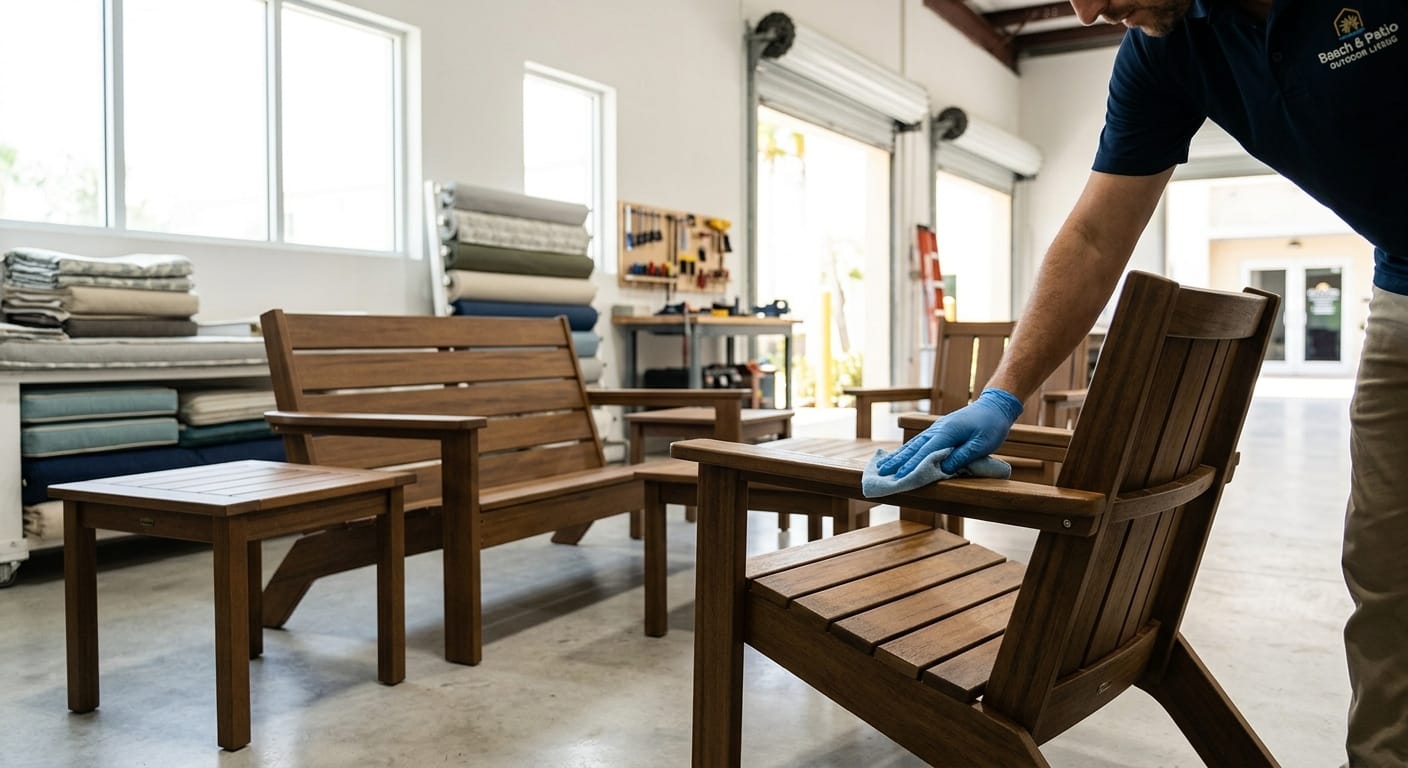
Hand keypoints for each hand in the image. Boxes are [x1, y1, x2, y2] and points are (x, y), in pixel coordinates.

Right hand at [876, 388, 1023, 477]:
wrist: (994, 406)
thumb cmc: (991, 425)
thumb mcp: (982, 444)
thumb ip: (962, 457)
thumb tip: (942, 470)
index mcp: (948, 433)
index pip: (926, 452)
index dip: (911, 466)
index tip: (898, 477)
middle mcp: (937, 430)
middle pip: (914, 448)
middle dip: (898, 462)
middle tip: (882, 474)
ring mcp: (936, 429)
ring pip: (913, 444)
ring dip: (898, 456)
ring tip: (883, 467)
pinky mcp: (939, 430)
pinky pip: (919, 442)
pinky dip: (906, 450)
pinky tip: (899, 455)